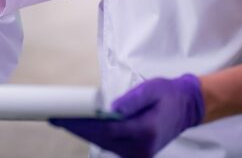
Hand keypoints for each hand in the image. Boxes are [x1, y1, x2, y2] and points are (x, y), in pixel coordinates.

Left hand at [50, 74, 203, 157]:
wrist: (187, 108)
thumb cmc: (169, 95)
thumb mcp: (152, 89)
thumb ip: (132, 99)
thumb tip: (111, 108)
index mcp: (144, 131)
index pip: (105, 130)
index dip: (80, 124)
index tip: (62, 117)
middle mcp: (141, 148)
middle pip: (101, 139)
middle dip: (77, 129)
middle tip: (55, 117)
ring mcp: (139, 154)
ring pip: (104, 144)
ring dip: (84, 133)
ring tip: (64, 120)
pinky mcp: (137, 153)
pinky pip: (111, 145)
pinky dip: (96, 135)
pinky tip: (83, 126)